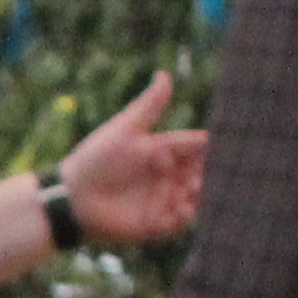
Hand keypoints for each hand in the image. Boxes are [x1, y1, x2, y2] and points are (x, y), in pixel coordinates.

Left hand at [56, 71, 205, 247]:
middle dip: (210, 174)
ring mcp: (163, 200)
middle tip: (205, 172)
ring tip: (194, 190)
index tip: (225, 146)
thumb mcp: (125, 129)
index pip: (197, 148)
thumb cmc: (96, 159)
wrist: (72, 196)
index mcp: (165, 152)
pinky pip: (178, 223)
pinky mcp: (155, 224)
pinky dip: (184, 217)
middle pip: (202, 174)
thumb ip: (148, 106)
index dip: (212, 148)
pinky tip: (182, 210)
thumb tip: (164, 74)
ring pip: (195, 199)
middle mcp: (168, 176)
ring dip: (200, 195)